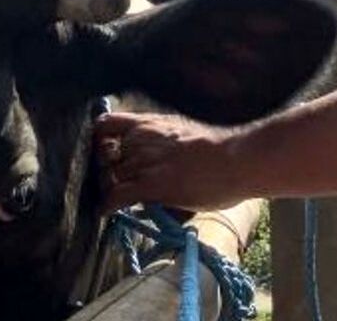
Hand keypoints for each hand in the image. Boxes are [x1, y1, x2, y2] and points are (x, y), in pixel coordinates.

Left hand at [95, 112, 246, 212]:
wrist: (237, 159)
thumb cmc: (221, 149)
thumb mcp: (183, 132)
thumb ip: (162, 140)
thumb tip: (156, 157)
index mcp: (148, 123)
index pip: (106, 125)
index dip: (99, 140)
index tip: (103, 151)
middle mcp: (139, 139)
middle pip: (104, 156)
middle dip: (104, 170)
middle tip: (111, 182)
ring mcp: (143, 161)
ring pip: (107, 177)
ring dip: (107, 189)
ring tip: (112, 199)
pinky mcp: (148, 184)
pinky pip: (115, 196)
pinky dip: (107, 205)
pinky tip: (106, 212)